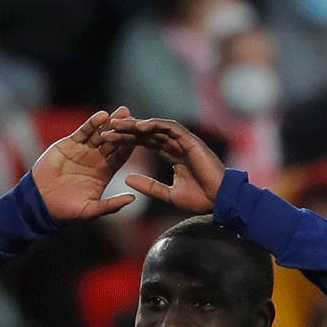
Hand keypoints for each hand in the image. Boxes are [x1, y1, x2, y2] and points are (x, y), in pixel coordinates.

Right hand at [32, 107, 137, 219]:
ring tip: (123, 112)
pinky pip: (83, 131)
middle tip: (137, 119)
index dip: (131, 147)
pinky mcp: (70, 144)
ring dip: (112, 122)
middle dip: (125, 130)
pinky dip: (92, 123)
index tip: (144, 138)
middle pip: (114, 141)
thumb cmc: (66, 209)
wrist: (40, 200)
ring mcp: (83, 150)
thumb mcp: (91, 210)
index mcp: (104, 172)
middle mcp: (96, 159)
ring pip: (100, 133)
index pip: (121, 157)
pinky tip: (102, 116)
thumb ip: (111, 205)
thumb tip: (133, 199)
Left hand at [102, 118, 225, 214]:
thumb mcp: (167, 194)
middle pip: (147, 133)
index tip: (108, 142)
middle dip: (126, 130)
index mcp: (171, 156)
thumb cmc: (199, 200)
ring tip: (118, 125)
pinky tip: (139, 126)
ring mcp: (184, 141)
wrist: (220, 201)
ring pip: (156, 128)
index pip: (145, 144)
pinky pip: (170, 128)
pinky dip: (155, 125)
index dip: (126, 142)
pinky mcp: (191, 141)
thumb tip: (126, 179)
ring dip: (136, 125)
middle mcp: (176, 145)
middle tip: (106, 129)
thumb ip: (148, 186)